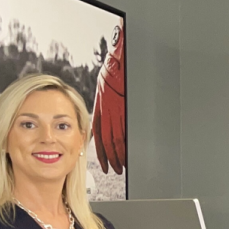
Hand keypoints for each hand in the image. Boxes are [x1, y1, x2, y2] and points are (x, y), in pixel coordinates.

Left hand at [91, 24, 126, 173]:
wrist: (119, 59)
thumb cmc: (115, 70)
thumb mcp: (106, 89)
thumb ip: (108, 106)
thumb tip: (112, 120)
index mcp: (101, 107)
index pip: (99, 135)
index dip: (101, 151)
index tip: (104, 162)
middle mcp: (106, 111)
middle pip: (106, 140)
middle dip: (110, 157)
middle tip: (114, 169)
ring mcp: (116, 111)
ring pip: (116, 139)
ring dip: (119, 155)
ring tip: (122, 166)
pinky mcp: (125, 108)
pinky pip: (125, 131)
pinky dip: (128, 145)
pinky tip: (130, 153)